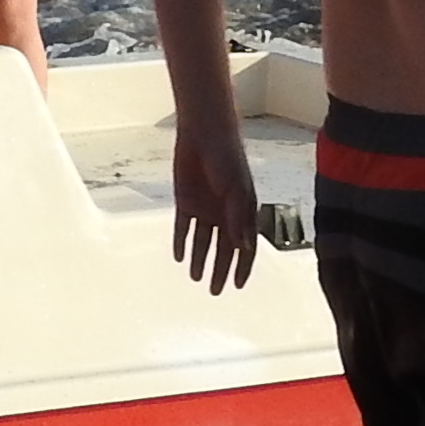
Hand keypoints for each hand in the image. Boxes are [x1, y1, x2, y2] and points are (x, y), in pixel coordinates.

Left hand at [168, 119, 262, 294]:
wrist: (202, 134)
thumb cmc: (227, 160)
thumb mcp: (236, 192)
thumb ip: (239, 220)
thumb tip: (245, 248)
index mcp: (242, 211)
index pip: (244, 246)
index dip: (242, 266)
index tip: (237, 286)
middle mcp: (224, 213)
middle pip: (222, 248)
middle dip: (220, 270)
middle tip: (215, 291)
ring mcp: (204, 208)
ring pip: (202, 241)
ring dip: (199, 259)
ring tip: (196, 278)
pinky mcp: (185, 200)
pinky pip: (183, 227)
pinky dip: (181, 241)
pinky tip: (179, 256)